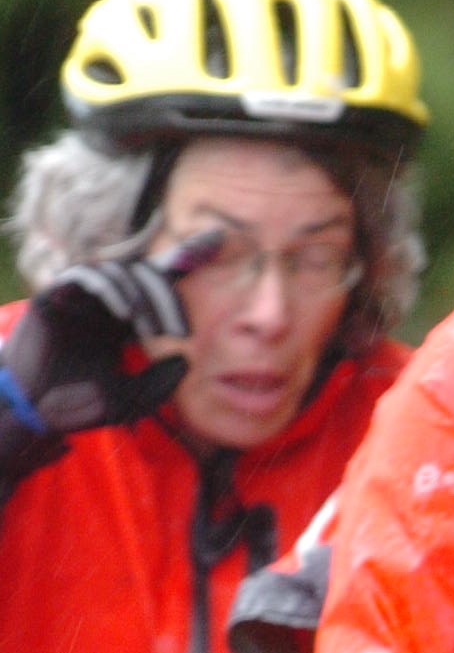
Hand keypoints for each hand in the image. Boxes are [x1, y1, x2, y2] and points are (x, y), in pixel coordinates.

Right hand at [0, 233, 219, 436]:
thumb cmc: (79, 406)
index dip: (186, 257)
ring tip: (150, 330)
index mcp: (123, 318)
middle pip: (143, 274)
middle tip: (179, 332)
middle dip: (167, 297)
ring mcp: (78, 297)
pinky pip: (83, 274)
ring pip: (117, 271)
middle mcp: (103, 301)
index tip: (219, 240)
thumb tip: (187, 362)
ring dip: (141, 295)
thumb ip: (160, 384)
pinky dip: (108, 287)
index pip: (158, 279)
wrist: (34, 413)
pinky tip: (123, 312)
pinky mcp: (54, 297)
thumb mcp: (131, 400)